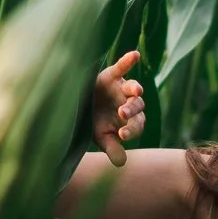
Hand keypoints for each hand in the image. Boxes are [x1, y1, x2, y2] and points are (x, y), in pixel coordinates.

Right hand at [90, 49, 145, 167]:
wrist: (81, 105)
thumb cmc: (94, 122)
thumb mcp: (101, 137)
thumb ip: (112, 149)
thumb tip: (121, 164)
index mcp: (130, 121)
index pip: (136, 126)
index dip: (131, 131)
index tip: (121, 136)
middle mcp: (130, 103)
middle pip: (137, 107)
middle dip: (130, 110)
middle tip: (122, 114)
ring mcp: (122, 88)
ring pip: (133, 88)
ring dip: (134, 89)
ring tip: (135, 91)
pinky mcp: (113, 75)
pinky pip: (123, 67)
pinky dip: (129, 60)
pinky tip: (135, 54)